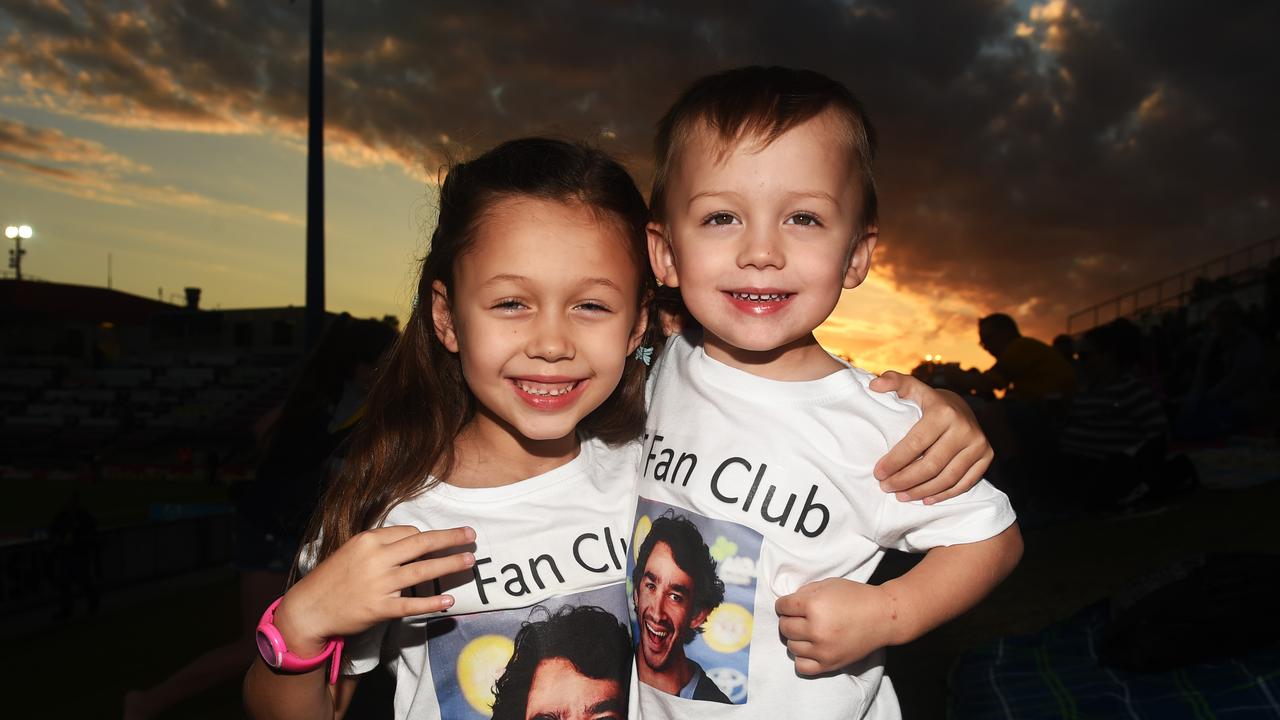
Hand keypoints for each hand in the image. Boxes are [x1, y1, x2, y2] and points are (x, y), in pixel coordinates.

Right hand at [274, 525, 476, 653]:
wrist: (308, 609)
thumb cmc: (331, 579)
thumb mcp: (352, 551)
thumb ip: (379, 545)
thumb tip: (411, 538)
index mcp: (369, 540)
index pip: (408, 532)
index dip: (427, 537)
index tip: (438, 541)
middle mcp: (376, 558)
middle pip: (421, 543)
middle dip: (450, 538)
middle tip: (471, 536)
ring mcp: (379, 584)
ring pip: (422, 571)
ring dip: (450, 565)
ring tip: (469, 561)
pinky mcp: (379, 608)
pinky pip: (412, 605)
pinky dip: (432, 603)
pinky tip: (449, 601)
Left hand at [775, 578, 895, 674]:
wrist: (882, 617)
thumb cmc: (855, 597)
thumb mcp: (827, 585)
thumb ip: (804, 593)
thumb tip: (786, 605)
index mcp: (813, 605)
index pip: (782, 607)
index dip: (785, 604)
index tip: (792, 605)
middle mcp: (816, 629)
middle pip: (784, 627)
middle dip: (789, 620)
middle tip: (801, 617)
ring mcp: (822, 649)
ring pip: (791, 646)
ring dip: (796, 638)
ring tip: (809, 632)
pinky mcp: (829, 664)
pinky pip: (802, 666)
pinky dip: (802, 657)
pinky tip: (811, 648)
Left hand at [870, 372, 992, 503]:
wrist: (962, 406)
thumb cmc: (929, 402)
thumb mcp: (912, 388)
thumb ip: (893, 382)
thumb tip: (873, 385)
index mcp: (943, 412)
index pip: (915, 443)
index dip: (895, 461)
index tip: (878, 473)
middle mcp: (965, 428)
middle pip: (931, 465)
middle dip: (904, 480)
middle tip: (886, 487)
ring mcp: (979, 444)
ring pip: (946, 478)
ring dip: (921, 491)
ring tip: (901, 496)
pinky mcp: (987, 457)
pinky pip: (964, 483)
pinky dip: (943, 494)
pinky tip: (925, 499)